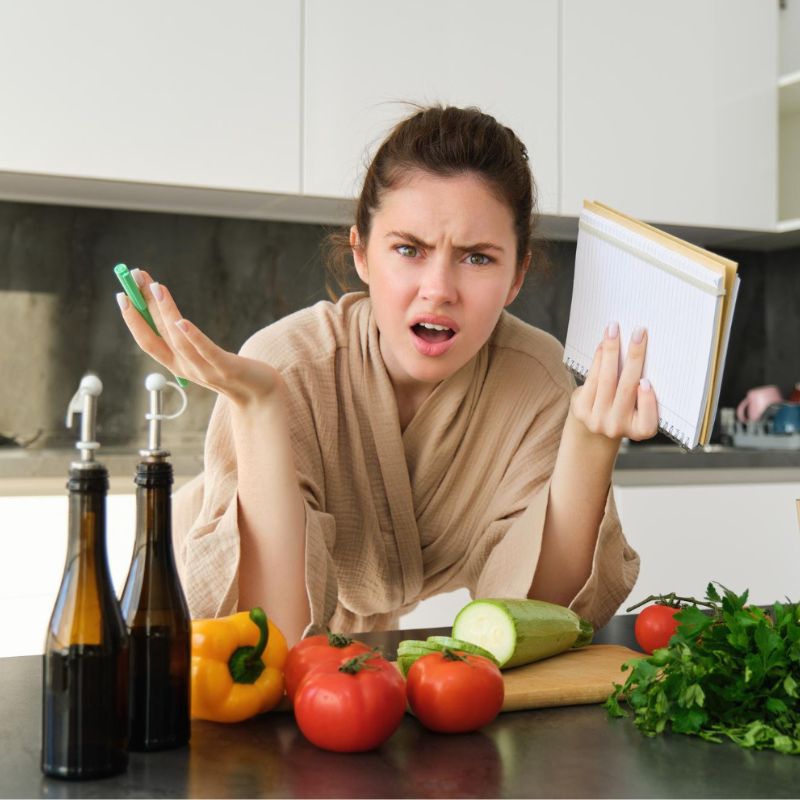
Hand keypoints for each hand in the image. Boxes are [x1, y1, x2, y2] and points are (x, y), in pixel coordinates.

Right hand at [116, 268, 281, 407]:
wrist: (261, 396)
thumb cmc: (231, 371)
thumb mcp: (203, 357)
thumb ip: (185, 342)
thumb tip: (168, 313)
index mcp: (177, 365)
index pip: (146, 341)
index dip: (132, 319)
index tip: (122, 295)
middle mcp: (186, 369)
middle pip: (158, 336)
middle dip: (143, 307)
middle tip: (134, 278)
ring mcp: (205, 370)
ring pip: (178, 340)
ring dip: (165, 312)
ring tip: (156, 286)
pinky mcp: (226, 368)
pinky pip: (206, 351)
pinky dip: (192, 336)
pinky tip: (181, 320)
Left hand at [569, 322, 657, 442]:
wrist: (595, 425)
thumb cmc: (625, 409)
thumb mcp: (639, 407)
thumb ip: (645, 391)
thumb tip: (643, 350)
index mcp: (640, 430)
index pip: (648, 420)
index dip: (647, 401)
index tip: (646, 382)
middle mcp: (618, 427)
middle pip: (627, 389)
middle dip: (634, 358)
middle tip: (639, 334)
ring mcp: (597, 420)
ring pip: (607, 380)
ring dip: (611, 351)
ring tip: (614, 330)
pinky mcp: (582, 409)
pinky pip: (592, 379)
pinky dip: (599, 359)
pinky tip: (603, 345)